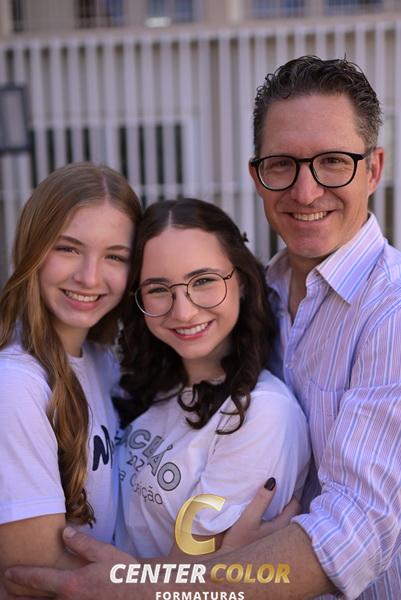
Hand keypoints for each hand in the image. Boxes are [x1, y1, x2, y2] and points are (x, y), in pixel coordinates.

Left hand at [4, 528, 133, 599]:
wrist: (142, 596)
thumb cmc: (124, 575)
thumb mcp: (105, 553)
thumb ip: (82, 543)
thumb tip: (63, 534)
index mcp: (71, 584)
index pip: (39, 579)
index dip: (22, 575)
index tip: (9, 572)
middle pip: (36, 599)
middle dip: (19, 594)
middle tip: (6, 589)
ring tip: (20, 596)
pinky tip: (47, 599)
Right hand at [221, 482, 300, 551]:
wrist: (230, 568)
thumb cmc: (239, 542)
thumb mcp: (248, 518)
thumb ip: (261, 500)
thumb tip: (273, 481)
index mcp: (282, 528)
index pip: (296, 507)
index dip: (292, 495)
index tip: (285, 487)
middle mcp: (284, 537)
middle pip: (295, 516)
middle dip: (291, 505)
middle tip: (283, 494)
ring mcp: (278, 544)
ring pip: (288, 525)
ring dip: (285, 515)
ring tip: (277, 506)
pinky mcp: (272, 549)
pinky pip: (282, 533)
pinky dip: (279, 524)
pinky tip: (269, 522)